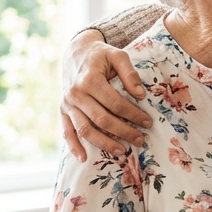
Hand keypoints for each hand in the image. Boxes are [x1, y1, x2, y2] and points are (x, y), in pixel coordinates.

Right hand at [60, 29, 150, 160]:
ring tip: (122, 151)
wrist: (76, 52)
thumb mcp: (118, 55)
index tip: (148, 122)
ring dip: (104, 143)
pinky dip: (73, 146)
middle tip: (141, 140)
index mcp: (90, 80)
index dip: (133, 114)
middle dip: (123, 132)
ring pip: (85, 129)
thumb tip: (141, 95)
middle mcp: (76, 94)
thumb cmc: (101, 55)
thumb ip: (130, 74)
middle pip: (102, 119)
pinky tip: (83, 158)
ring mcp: (67, 104)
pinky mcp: (62, 110)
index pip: (115, 103)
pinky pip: (66, 131)